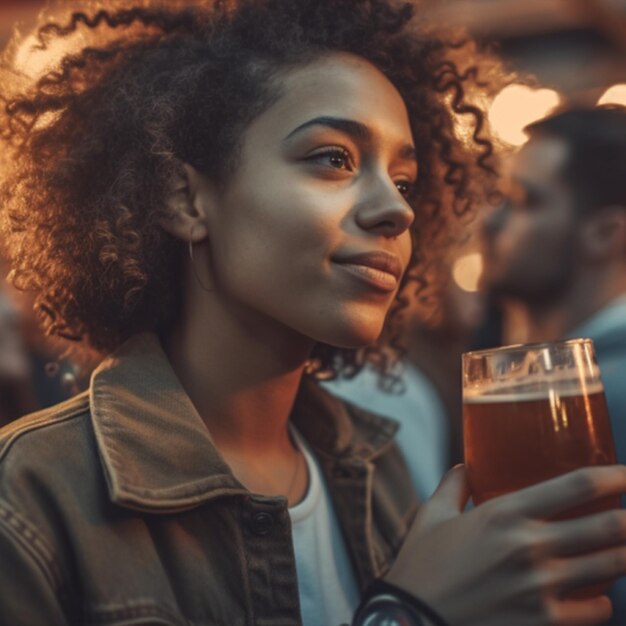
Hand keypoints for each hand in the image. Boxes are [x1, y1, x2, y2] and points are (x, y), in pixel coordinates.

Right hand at [385, 464, 625, 625]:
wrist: (411, 622)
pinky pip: (599, 610)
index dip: (615, 477)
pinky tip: (593, 595)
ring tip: (617, 549)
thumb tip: (464, 468)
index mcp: (505, 513)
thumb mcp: (432, 516)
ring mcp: (543, 589)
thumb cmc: (421, 566)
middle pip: (610, 528)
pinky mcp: (546, 625)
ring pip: (612, 568)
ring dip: (621, 556)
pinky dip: (602, 600)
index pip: (577, 486)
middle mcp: (531, 547)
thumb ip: (453, 486)